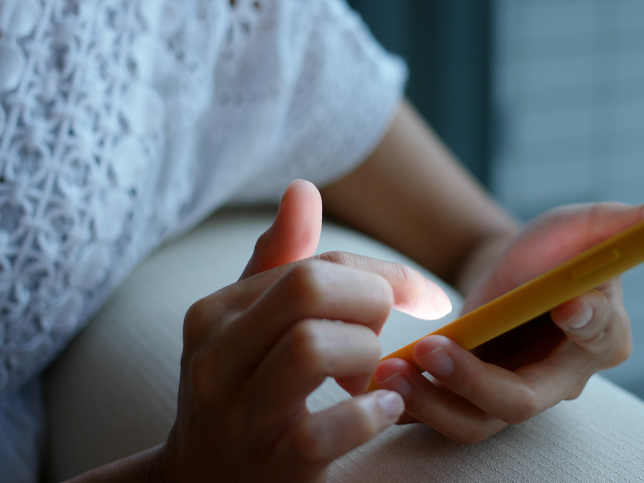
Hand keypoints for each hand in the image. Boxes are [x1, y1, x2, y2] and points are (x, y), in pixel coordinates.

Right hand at [157, 180, 450, 481]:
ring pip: (314, 346)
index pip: (314, 264)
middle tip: (380, 335)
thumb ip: (277, 261)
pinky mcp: (273, 465)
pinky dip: (370, 413)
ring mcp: (241, 415)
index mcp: (214, 313)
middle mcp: (216, 358)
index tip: (429, 296)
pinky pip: (329, 426)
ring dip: (366, 356)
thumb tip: (303, 188)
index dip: (385, 272)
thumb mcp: (245, 325)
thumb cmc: (240, 390)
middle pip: (311, 289)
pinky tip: (382, 409)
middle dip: (371, 303)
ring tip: (367, 377)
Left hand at [372, 195, 643, 442]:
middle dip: (475, 379)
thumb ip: (632, 221)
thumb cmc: (559, 248)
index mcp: (604, 336)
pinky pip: (445, 417)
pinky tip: (384, 377)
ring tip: (392, 367)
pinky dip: (413, 404)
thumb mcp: (588, 225)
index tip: (564, 303)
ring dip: (431, 399)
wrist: (512, 271)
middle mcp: (563, 379)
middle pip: (524, 399)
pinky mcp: (475, 400)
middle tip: (435, 346)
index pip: (600, 337)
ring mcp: (516, 395)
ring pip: (477, 422)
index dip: (585, 322)